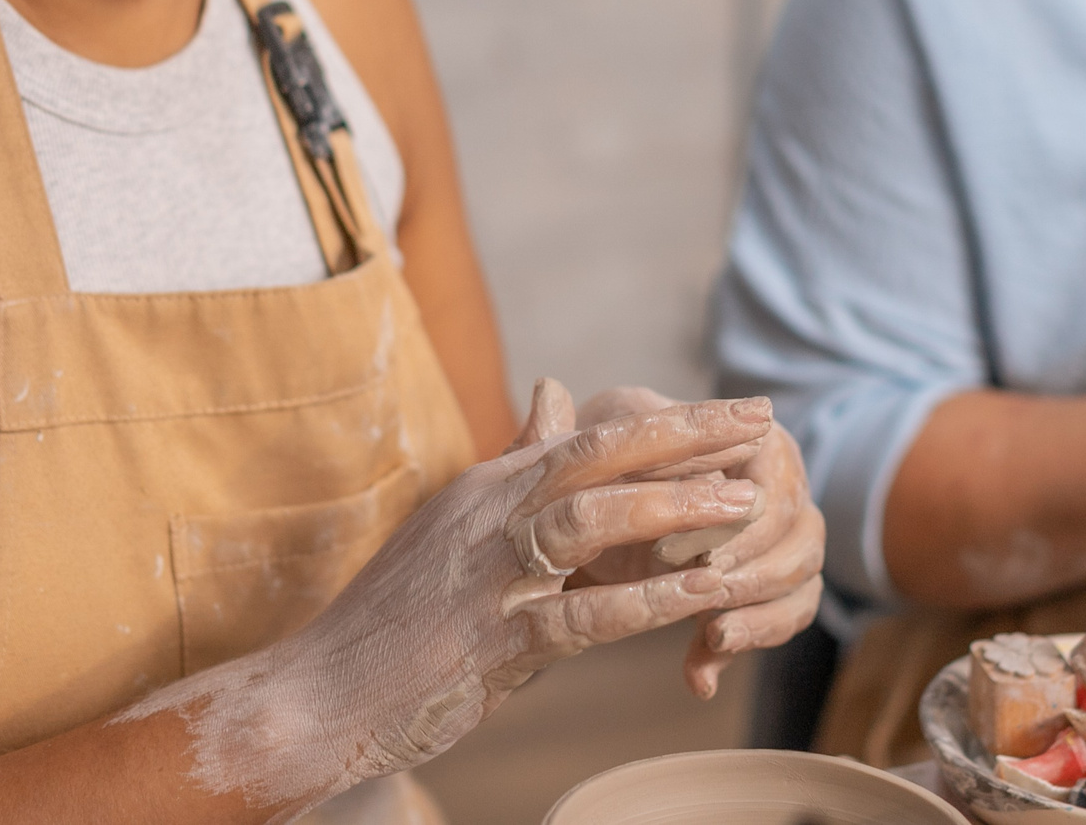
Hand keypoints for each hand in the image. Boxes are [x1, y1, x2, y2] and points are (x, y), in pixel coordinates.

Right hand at [125, 383, 775, 808]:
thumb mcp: (455, 525)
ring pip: (592, 520)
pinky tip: (708, 598)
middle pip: (599, 455)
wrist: (321, 691)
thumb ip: (514, 465)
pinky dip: (652, 604)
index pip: (590, 435)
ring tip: (746, 499)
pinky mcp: (494, 643)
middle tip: (764, 421)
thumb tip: (554, 394)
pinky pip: (585, 615)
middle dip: (688, 436)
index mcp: (486, 487)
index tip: (738, 408)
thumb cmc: (397, 614)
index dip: (669, 420)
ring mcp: (488, 577)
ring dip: (676, 508)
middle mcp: (487, 516)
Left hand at [563, 384, 826, 697]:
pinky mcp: (771, 581)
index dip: (738, 508)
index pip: (772, 462)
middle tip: (710, 593)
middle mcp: (776, 479)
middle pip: (800, 525)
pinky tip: (702, 669)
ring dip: (762, 607)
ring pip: (804, 571)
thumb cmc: (597, 473)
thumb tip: (545, 389)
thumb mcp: (581, 453)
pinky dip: (756, 636)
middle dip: (756, 566)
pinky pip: (792, 610)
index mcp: (742, 435)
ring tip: (712, 636)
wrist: (599, 519)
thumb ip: (565, 430)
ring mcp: (782, 533)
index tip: (684, 546)